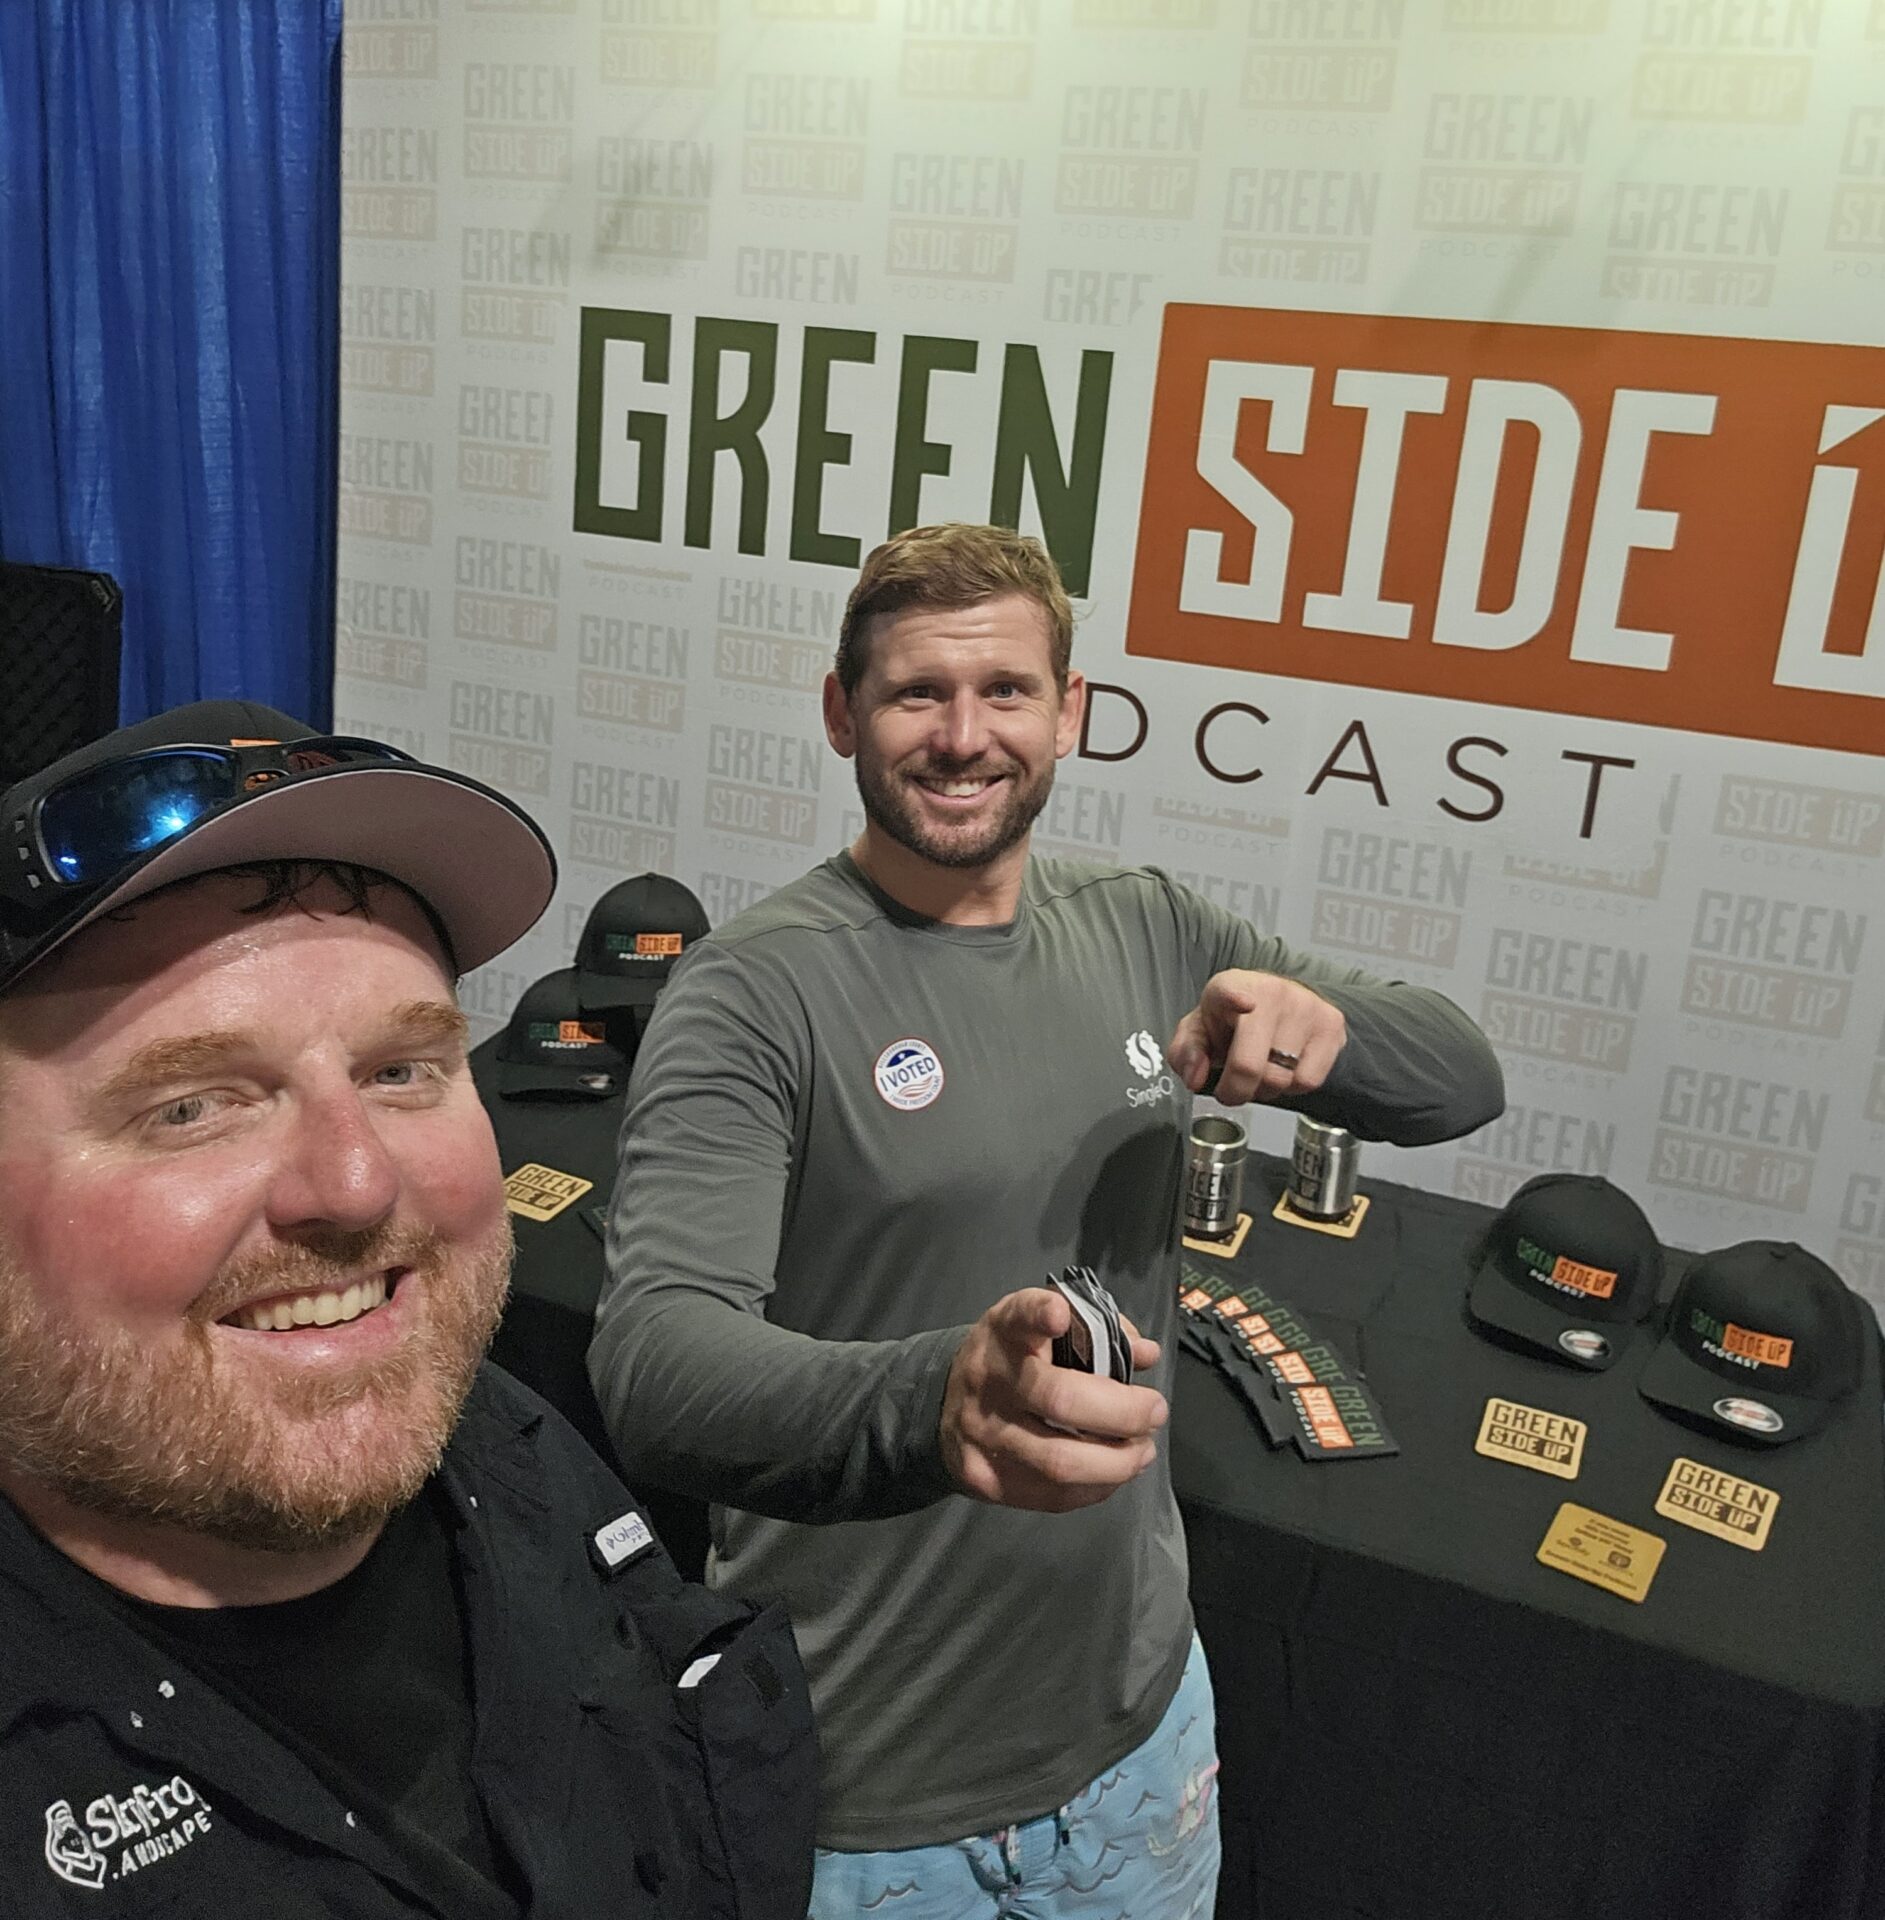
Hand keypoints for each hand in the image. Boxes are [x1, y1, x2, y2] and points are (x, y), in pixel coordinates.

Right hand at [939, 1288, 1167, 1511]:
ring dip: (1117, 1462)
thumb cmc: (1013, 1358)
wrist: (945, 1403)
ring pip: (1060, 1461)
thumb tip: (1146, 1354)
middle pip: (1060, 1401)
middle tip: (1155, 1411)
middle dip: (1123, 1413)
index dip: (1040, 1314)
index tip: (1061, 1316)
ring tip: (1142, 1450)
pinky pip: (1052, 1494)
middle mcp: (989, 1379)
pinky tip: (1112, 1471)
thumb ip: (1095, 1331)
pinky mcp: (985, 1478)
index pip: (1019, 1316)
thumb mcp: (1042, 1327)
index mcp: (1005, 1331)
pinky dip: (1096, 1487)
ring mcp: (983, 1433)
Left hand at [1167, 969, 1345, 1105]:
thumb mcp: (1199, 1032)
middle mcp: (1271, 991)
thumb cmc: (1233, 1021)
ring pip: (1280, 1079)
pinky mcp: (1331, 1024)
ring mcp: (1305, 1006)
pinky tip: (1285, 1067)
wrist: (1279, 1005)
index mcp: (1229, 987)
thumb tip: (1195, 1077)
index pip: (1229, 992)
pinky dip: (1293, 1087)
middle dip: (1236, 1089)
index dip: (1234, 999)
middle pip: (1250, 1065)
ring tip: (1261, 1068)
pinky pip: (1308, 1081)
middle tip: (1232, 1086)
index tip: (1243, 1003)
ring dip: (1266, 1089)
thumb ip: (1186, 1054)